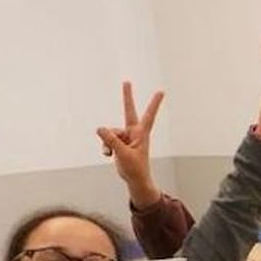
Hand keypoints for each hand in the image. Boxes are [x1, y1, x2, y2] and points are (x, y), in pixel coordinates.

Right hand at [96, 81, 163, 206]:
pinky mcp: (118, 142)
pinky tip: (108, 155)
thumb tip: (100, 128)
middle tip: (127, 81)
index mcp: (142, 133)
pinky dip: (105, 147)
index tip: (161, 91)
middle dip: (127, 97)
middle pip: (128, 111)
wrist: (135, 179)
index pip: (149, 115)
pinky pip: (106, 139)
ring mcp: (126, 136)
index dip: (154, 103)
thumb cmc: (135, 168)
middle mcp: (134, 132)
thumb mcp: (123, 154)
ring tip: (111, 153)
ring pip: (110, 132)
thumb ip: (111, 140)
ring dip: (107, 143)